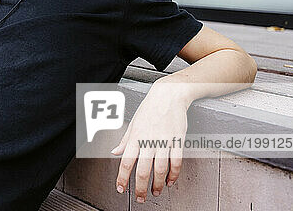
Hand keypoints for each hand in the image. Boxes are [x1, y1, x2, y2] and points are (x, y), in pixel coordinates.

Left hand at [111, 82, 189, 202]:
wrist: (169, 95)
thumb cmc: (150, 108)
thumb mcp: (133, 123)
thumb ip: (124, 140)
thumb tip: (114, 152)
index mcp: (135, 137)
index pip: (126, 162)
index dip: (122, 178)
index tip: (121, 188)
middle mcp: (148, 141)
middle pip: (143, 170)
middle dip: (140, 188)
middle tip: (140, 198)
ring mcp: (164, 141)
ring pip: (160, 170)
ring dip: (158, 184)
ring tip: (156, 192)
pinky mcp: (177, 141)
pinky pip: (176, 162)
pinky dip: (174, 175)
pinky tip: (171, 181)